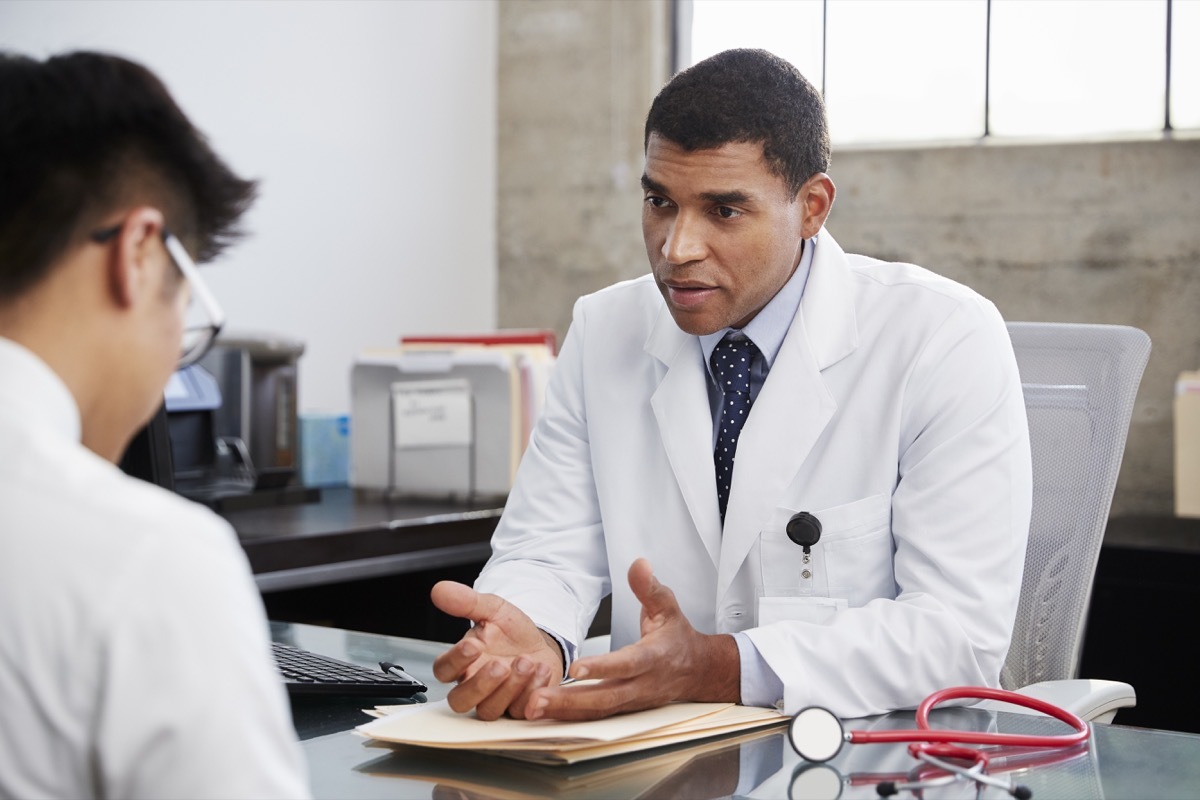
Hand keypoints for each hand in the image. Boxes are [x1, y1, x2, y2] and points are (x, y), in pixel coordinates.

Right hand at [430, 581, 563, 719]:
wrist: (542, 644)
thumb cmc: (511, 631)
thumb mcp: (493, 609)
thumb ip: (467, 602)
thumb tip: (439, 589)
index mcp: (462, 662)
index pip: (443, 669)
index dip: (455, 661)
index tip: (473, 645)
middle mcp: (474, 685)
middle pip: (460, 701)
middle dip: (480, 685)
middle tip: (500, 665)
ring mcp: (495, 701)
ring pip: (489, 709)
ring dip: (509, 688)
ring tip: (527, 661)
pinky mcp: (517, 709)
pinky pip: (519, 712)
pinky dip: (531, 692)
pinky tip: (541, 671)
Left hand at [524, 558, 740, 720]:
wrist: (698, 671)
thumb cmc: (677, 636)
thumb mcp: (668, 606)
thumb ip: (650, 588)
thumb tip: (639, 564)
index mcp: (653, 657)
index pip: (627, 664)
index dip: (603, 667)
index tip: (576, 668)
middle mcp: (642, 684)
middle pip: (606, 697)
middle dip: (571, 700)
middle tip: (538, 698)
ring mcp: (632, 701)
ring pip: (597, 712)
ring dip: (564, 712)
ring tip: (533, 708)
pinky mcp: (623, 709)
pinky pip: (596, 717)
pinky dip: (570, 718)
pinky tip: (544, 713)